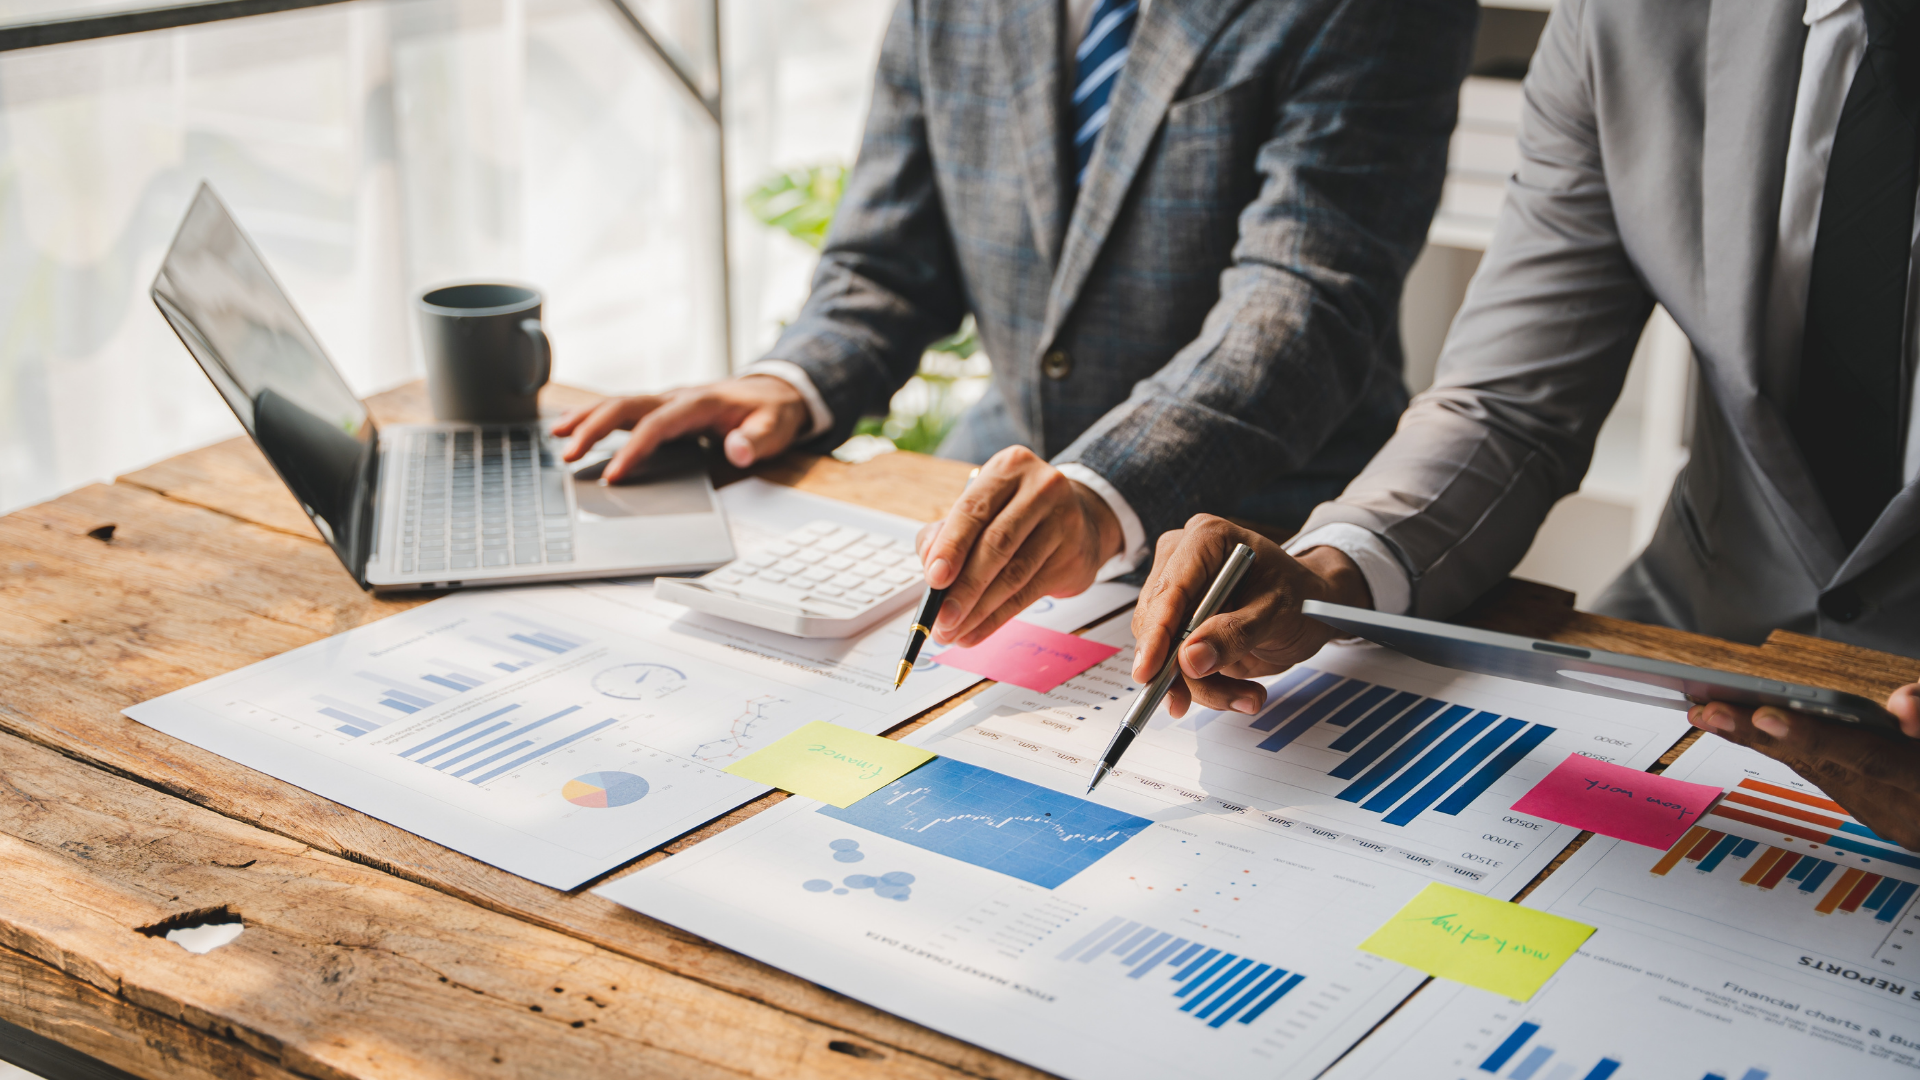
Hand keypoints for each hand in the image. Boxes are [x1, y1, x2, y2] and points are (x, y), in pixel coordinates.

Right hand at [550, 375, 810, 480]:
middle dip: (594, 428)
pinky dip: (595, 416)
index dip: (634, 449)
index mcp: (700, 403)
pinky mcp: (660, 408)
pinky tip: (571, 427)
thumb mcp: (776, 428)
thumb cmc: (772, 413)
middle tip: (568, 454)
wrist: (775, 391)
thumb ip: (756, 441)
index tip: (614, 475)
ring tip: (556, 438)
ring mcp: (666, 401)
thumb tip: (736, 450)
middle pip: (626, 406)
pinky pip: (622, 409)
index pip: (658, 425)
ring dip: (586, 418)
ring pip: (618, 403)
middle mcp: (676, 397)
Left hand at [914, 446, 1122, 646]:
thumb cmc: (1016, 514)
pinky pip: (1029, 594)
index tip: (933, 579)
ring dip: (979, 610)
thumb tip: (931, 568)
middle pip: (996, 544)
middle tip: (942, 617)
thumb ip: (945, 533)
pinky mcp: (1074, 556)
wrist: (1081, 518)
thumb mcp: (980, 510)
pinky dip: (997, 618)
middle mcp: (1041, 489)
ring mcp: (1064, 522)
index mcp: (1009, 468)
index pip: (973, 509)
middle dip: (964, 587)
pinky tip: (976, 631)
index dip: (951, 546)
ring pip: (1014, 574)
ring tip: (953, 631)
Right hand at [1131, 516, 1373, 718]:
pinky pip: (1175, 665)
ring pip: (1163, 651)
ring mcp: (1180, 595)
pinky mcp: (1181, 626)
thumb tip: (1190, 658)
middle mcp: (1184, 561)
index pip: (1169, 589)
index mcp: (1206, 538)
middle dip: (1181, 669)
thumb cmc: (1301, 597)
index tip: (1148, 671)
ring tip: (1246, 696)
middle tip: (1213, 697)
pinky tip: (1239, 692)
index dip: (1156, 633)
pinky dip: (1205, 687)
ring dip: (1200, 685)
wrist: (1313, 611)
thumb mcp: (1277, 613)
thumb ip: (1234, 633)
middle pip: (1157, 623)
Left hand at [1690, 684, 1919, 848]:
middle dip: (1764, 737)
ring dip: (1767, 747)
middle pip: (1831, 769)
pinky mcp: (1895, 823)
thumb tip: (1902, 706)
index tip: (1765, 714)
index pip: (1871, 760)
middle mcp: (1915, 813)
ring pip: (1826, 778)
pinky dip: (1799, 757)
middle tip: (1708, 709)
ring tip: (1714, 714)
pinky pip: (1838, 785)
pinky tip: (1757, 732)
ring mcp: (1903, 824)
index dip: (1815, 737)